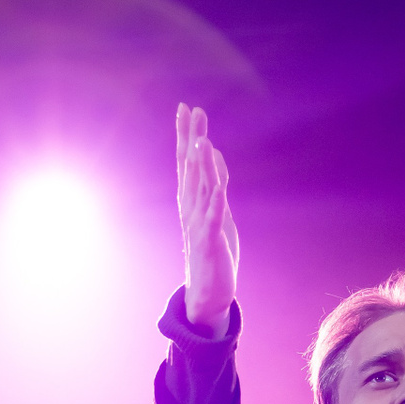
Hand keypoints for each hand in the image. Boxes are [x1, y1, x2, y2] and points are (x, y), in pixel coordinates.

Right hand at [176, 103, 238, 337]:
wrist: (207, 294)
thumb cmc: (212, 252)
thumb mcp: (217, 212)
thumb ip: (215, 183)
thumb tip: (215, 154)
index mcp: (191, 201)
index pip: (187, 161)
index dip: (185, 134)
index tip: (185, 108)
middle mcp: (191, 208)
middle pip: (190, 167)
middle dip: (190, 137)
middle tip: (189, 110)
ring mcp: (199, 224)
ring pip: (200, 188)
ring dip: (201, 164)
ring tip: (200, 139)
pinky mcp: (212, 241)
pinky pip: (214, 216)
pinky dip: (216, 199)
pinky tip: (219, 183)